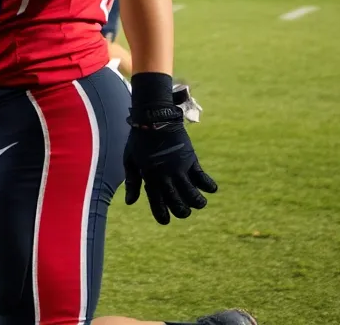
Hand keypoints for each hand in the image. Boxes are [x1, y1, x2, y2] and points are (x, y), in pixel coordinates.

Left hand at [124, 72, 217, 224]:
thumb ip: (132, 182)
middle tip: (183, 209)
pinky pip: (204, 179)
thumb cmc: (139, 139)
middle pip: (179, 205)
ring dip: (198, 203)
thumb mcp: (130, 160)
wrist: (153, 118)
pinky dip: (209, 187)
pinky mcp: (191, 160)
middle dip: (182, 212)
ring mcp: (180, 169)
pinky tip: (209, 188)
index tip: (165, 221)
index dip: (162, 216)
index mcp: (150, 178)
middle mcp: (166, 177)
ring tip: (197, 201)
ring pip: (194, 196)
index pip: (157, 205)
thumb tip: (130, 202)